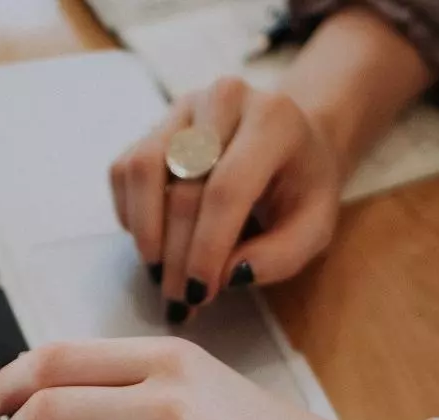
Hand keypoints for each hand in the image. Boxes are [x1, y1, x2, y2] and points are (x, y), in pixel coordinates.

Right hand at [109, 78, 342, 322]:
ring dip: (146, 233)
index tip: (200, 293)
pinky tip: (154, 242)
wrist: (290, 138)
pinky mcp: (154, 123)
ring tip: (159, 273)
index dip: (207, 247)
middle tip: (178, 299)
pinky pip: (124, 170)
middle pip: (183, 187)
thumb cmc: (302, 186)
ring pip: (142, 170)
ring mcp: (183, 108)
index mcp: (273, 120)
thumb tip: (228, 275)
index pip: (227, 188)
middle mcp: (224, 100)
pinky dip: (130, 214)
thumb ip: (281, 256)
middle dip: (177, 255)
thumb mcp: (314, 226)